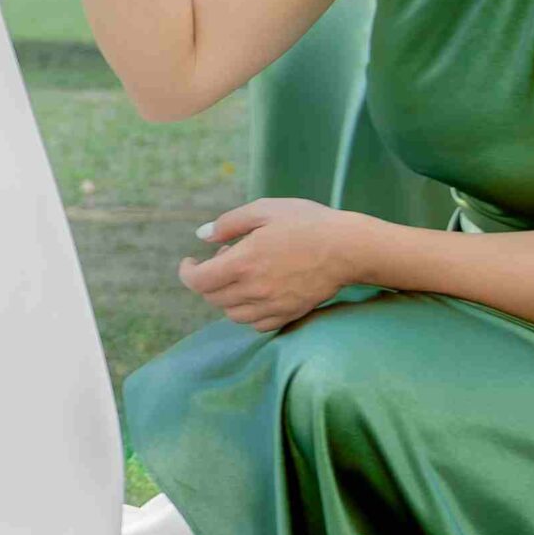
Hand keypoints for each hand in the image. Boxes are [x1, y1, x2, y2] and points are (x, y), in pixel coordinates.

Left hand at [178, 197, 364, 331]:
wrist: (347, 247)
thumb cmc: (306, 223)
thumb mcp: (264, 210)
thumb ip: (228, 223)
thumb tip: (201, 237)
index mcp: (243, 262)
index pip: (199, 281)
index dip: (187, 273)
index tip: (189, 262)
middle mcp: (254, 290)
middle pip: (213, 298)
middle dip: (208, 279)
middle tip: (225, 257)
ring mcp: (272, 306)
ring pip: (232, 314)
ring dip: (226, 296)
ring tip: (242, 273)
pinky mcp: (288, 315)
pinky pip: (256, 324)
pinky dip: (248, 312)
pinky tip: (257, 292)